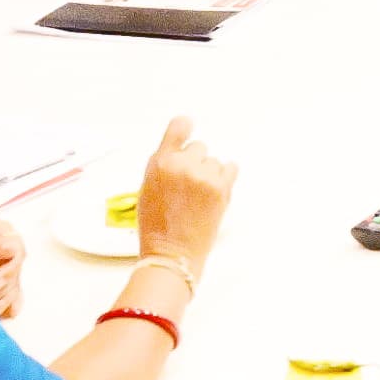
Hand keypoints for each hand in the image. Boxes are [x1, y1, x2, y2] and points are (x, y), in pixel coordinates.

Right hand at [137, 116, 233, 276]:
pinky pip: (231, 167)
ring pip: (214, 161)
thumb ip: (164, 164)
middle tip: (188, 185)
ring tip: (198, 196)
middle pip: (199, 147)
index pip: (178, 128)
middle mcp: (182, 165)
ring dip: (210, 173)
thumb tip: (181, 151)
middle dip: (195, 162)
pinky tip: (215, 191)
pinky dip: (225, 177)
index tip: (188, 126)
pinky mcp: (222, 188)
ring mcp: (204, 176)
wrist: (172, 253)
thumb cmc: (157, 225)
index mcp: (160, 163)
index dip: (184, 126)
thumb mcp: (148, 187)